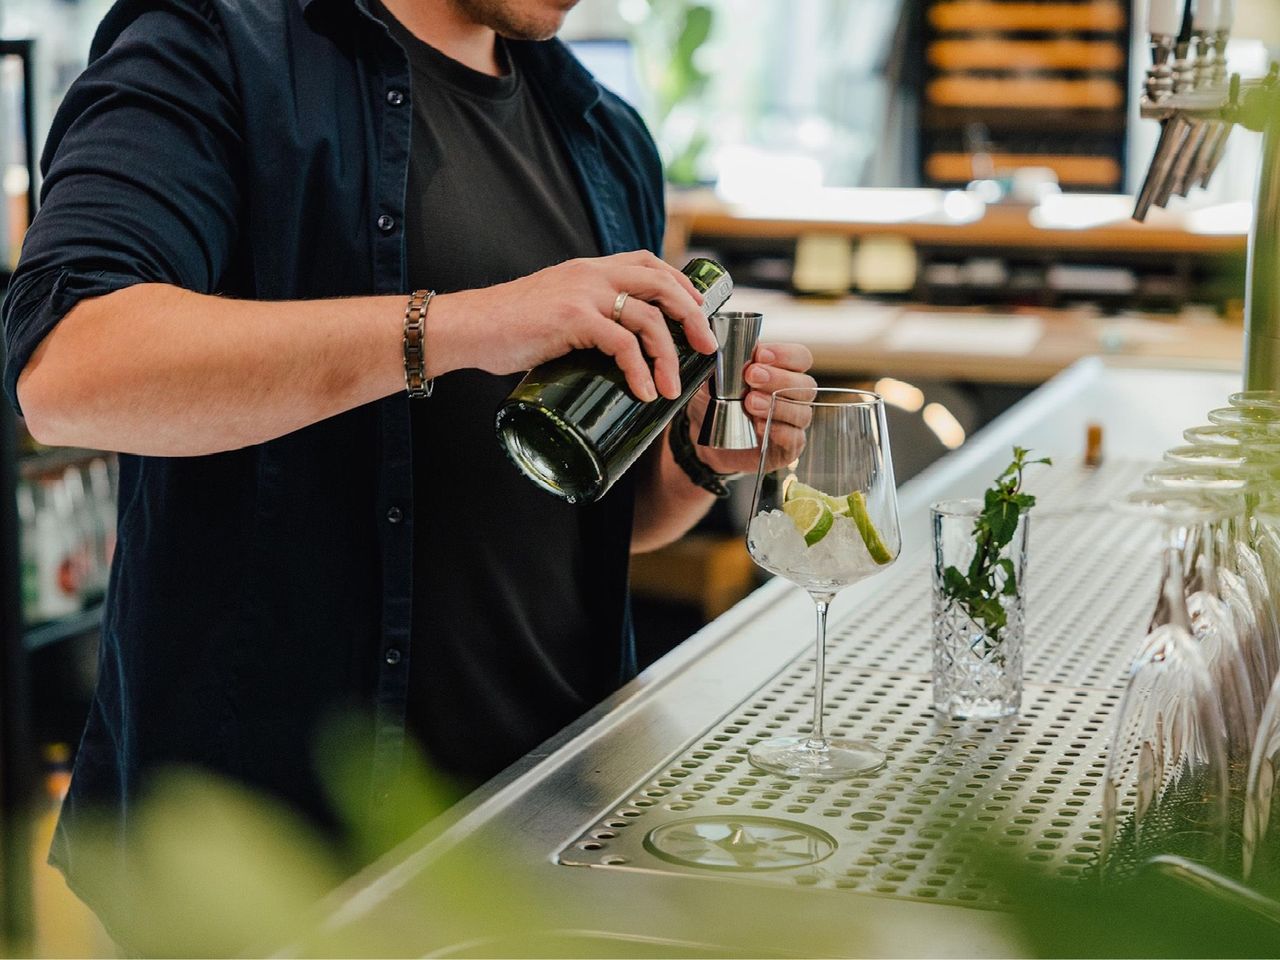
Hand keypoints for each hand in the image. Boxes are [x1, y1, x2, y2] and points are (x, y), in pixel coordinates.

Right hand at [428, 251, 716, 400]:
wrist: (468, 327)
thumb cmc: (506, 328)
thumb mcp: (554, 310)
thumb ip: (583, 319)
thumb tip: (609, 354)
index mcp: (589, 269)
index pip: (649, 263)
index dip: (681, 285)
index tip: (698, 313)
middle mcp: (592, 274)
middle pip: (662, 285)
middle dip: (692, 317)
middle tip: (705, 348)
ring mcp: (583, 294)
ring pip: (648, 318)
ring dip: (668, 355)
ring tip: (671, 387)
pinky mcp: (572, 318)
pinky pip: (622, 342)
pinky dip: (639, 369)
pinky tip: (643, 391)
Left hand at [684, 342, 815, 476]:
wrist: (706, 431)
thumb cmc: (717, 397)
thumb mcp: (714, 374)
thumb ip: (726, 361)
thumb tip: (727, 350)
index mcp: (783, 369)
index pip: (800, 357)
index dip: (785, 355)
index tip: (761, 354)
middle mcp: (793, 394)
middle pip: (805, 384)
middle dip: (778, 378)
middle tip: (752, 376)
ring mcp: (793, 422)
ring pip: (801, 412)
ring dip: (776, 405)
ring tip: (750, 402)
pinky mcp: (787, 447)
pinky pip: (794, 440)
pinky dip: (779, 432)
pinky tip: (760, 426)